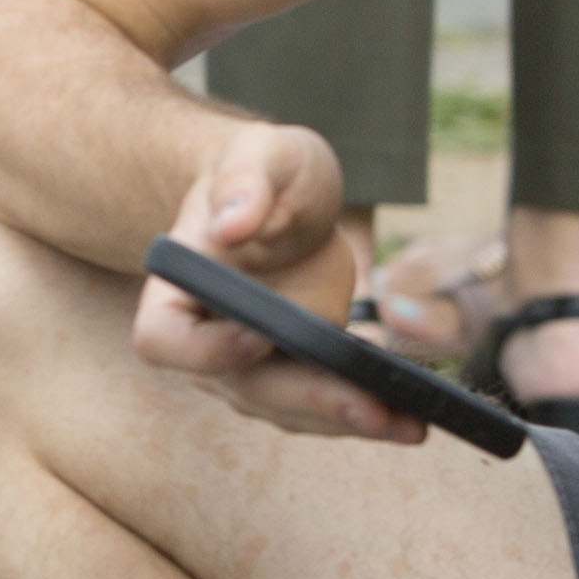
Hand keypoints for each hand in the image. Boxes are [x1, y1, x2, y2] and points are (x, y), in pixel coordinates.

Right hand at [131, 121, 408, 442]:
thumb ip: (243, 181)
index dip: (205, 350)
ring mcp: (252, 366)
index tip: (259, 335)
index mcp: (176, 290)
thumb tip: (233, 223)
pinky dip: (368, 411)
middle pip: (244, 389)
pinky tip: (414, 415)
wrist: (286, 197)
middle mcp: (206, 341)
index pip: (164, 340)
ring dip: (347, 420)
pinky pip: (325, 404)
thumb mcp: (259, 155)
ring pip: (289, 409)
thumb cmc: (264, 171)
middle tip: (371, 408)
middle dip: (310, 400)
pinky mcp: (298, 373)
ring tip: (410, 424)